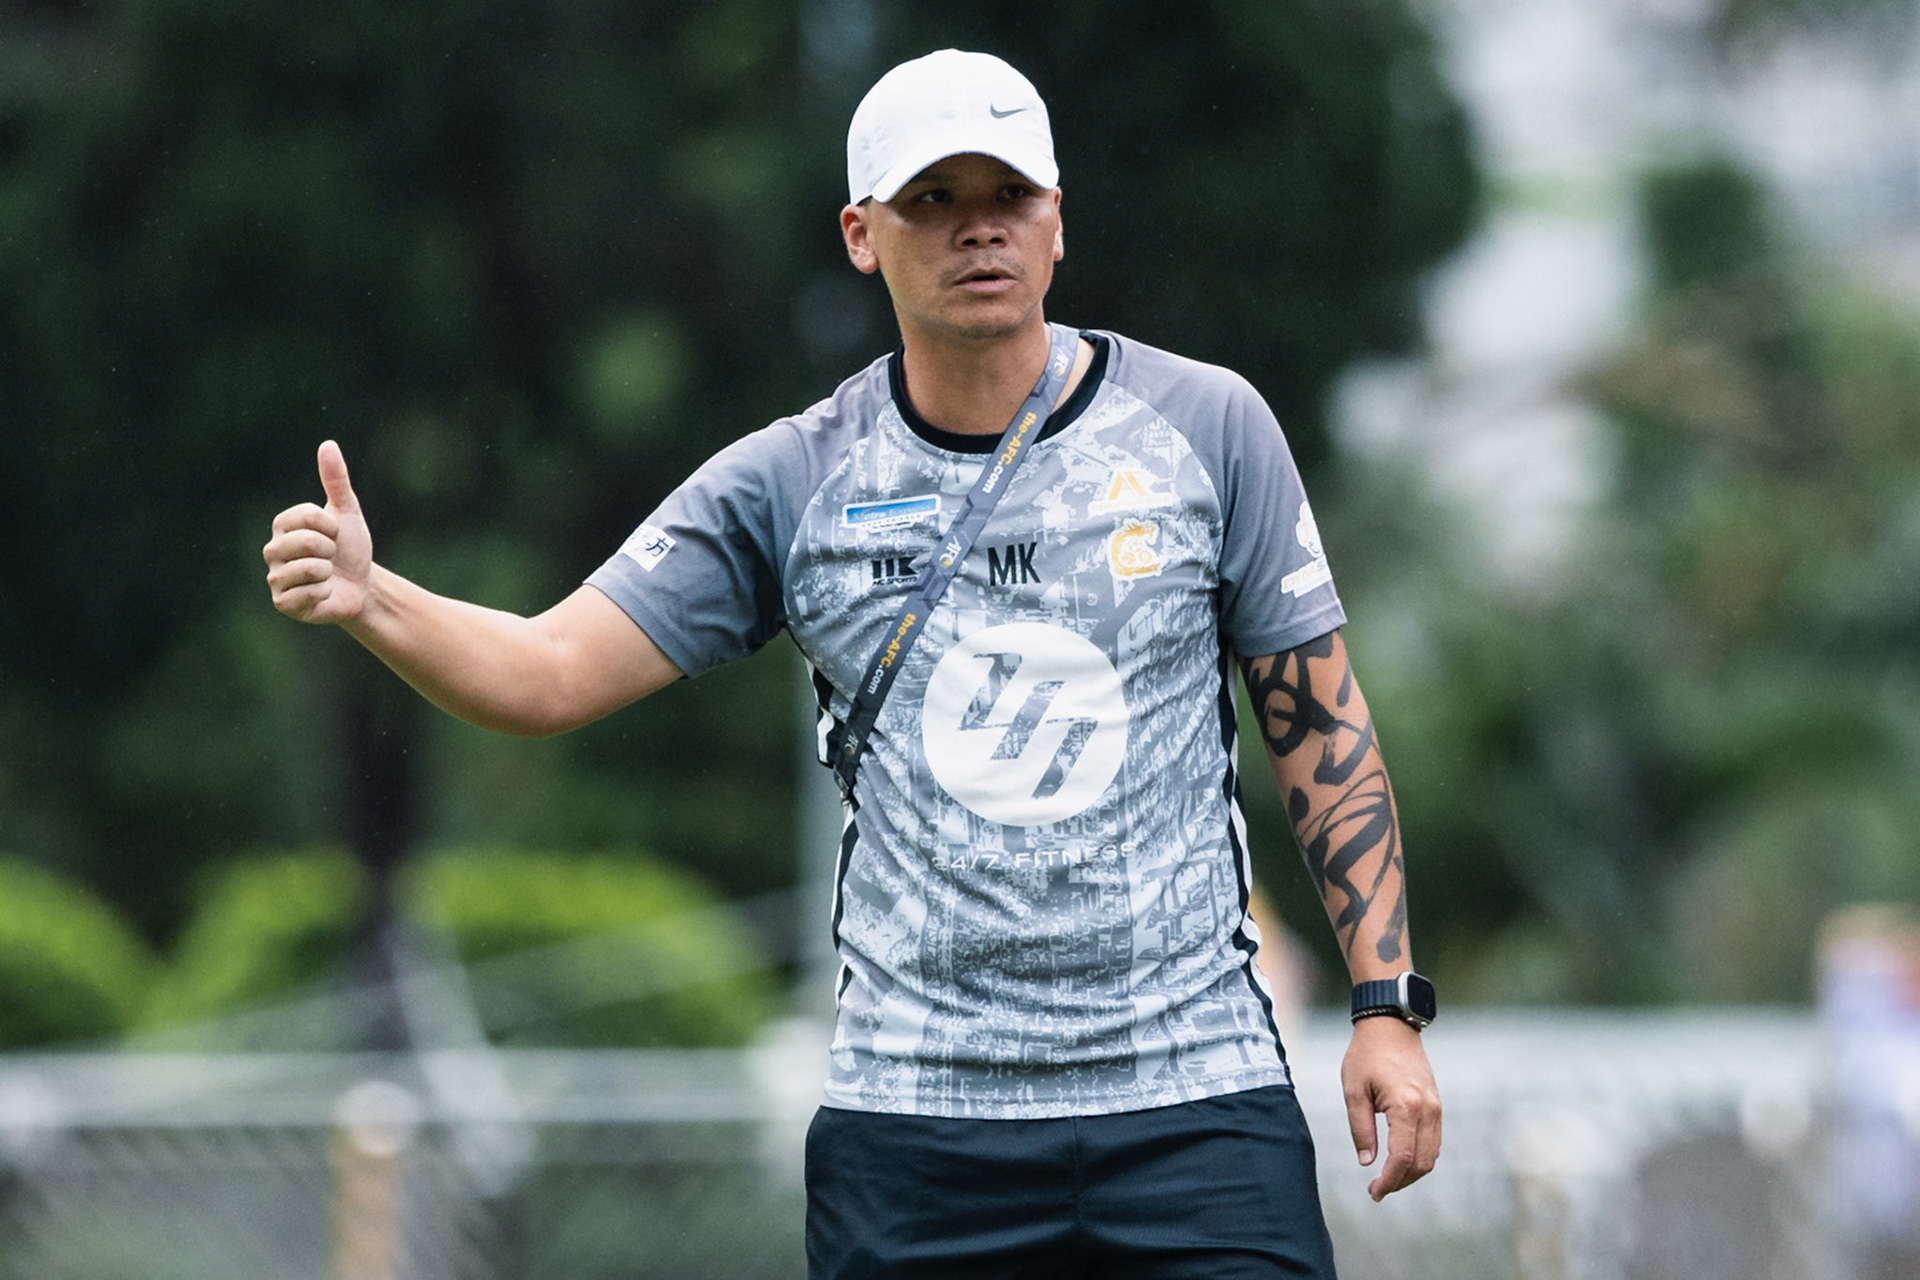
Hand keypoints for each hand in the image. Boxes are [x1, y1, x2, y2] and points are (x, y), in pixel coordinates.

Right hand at [263, 440, 373, 624]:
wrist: (361, 586)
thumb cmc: (350, 549)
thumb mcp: (347, 512)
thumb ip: (336, 480)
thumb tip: (328, 444)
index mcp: (282, 525)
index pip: (310, 517)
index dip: (332, 527)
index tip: (334, 535)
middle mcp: (272, 550)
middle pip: (309, 543)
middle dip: (331, 551)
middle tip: (331, 558)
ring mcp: (275, 578)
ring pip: (310, 569)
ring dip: (329, 573)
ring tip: (326, 576)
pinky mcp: (282, 603)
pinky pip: (310, 593)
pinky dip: (325, 593)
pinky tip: (322, 594)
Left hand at [1341, 1015, 1440, 1199]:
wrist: (1390, 1025)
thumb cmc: (1366, 1055)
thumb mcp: (1353, 1090)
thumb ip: (1360, 1129)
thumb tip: (1367, 1162)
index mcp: (1405, 1106)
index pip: (1402, 1157)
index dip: (1389, 1180)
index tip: (1373, 1192)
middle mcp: (1428, 1110)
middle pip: (1421, 1163)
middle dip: (1400, 1182)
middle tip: (1377, 1189)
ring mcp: (1436, 1107)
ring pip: (1431, 1155)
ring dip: (1412, 1173)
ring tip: (1387, 1178)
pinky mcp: (1437, 1104)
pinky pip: (1434, 1141)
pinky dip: (1420, 1156)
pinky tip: (1399, 1160)